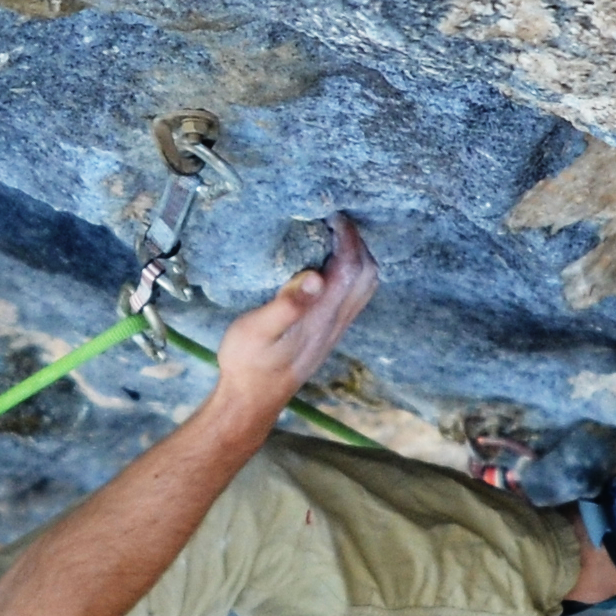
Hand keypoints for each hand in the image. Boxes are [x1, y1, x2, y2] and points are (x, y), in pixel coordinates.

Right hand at [203, 211, 378, 425]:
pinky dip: (352, 274)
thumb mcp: (257, 331)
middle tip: (336, 222)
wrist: (252, 400)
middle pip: (366, 275)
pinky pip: (354, 298)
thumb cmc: (249, 363)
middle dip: (357, 243)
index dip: (347, 237)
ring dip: (358, 259)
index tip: (334, 215)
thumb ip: (287, 304)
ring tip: (337, 239)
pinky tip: (330, 269)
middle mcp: (335, 321)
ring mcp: (334, 329)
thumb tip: (316, 277)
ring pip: (364, 288)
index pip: (350, 267)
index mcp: (322, 314)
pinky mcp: (327, 334)